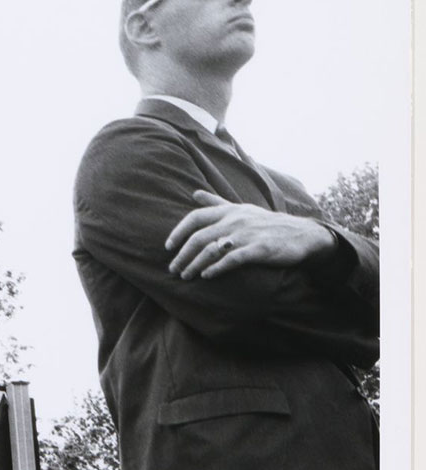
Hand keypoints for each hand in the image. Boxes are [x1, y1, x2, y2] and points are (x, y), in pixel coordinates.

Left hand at [166, 190, 333, 279]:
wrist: (302, 234)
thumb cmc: (266, 223)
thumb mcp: (241, 209)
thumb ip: (216, 203)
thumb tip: (194, 193)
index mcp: (230, 211)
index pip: (196, 217)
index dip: (178, 232)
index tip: (168, 247)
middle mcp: (236, 221)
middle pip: (199, 237)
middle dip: (182, 255)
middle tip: (173, 269)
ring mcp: (248, 235)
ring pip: (212, 250)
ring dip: (194, 265)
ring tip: (186, 276)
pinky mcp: (259, 250)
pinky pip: (232, 259)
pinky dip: (216, 268)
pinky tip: (206, 276)